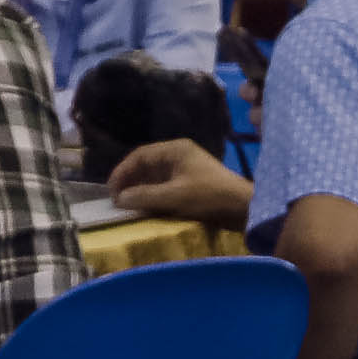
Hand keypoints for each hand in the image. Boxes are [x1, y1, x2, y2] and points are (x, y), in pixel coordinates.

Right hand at [106, 137, 251, 228]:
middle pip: (146, 165)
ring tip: (129, 206)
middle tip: (117, 200)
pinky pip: (166, 187)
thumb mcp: (175, 197)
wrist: (246, 208)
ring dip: (142, 191)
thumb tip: (120, 199)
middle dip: (130, 182)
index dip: (122, 172)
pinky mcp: (193, 184)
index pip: (140, 156)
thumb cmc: (210, 197)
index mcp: (175, 150)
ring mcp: (187, 169)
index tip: (111, 191)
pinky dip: (154, 197)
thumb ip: (145, 196)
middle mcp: (179, 155)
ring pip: (155, 177)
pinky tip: (148, 209)